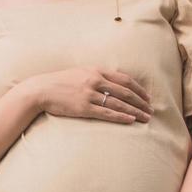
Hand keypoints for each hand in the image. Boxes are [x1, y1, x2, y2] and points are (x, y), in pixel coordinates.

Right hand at [26, 68, 152, 123]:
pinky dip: (121, 116)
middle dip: (141, 102)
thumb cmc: (59, 82)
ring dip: (135, 111)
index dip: (138, 89)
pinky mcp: (84, 107)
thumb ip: (95, 76)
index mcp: (96, 71)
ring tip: (146, 118)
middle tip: (151, 110)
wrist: (41, 90)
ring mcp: (90, 94)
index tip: (147, 97)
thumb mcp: (79, 73)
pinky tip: (131, 120)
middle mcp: (95, 81)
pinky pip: (107, 112)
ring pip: (119, 103)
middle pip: (125, 91)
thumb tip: (111, 83)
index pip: (124, 79)